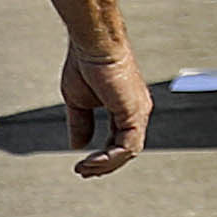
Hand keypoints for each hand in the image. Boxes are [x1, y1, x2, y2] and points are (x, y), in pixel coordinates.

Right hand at [61, 41, 153, 175]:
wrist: (92, 44)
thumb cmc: (86, 63)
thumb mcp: (79, 101)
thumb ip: (81, 124)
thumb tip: (78, 146)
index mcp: (125, 108)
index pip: (118, 141)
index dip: (102, 157)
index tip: (83, 166)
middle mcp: (136, 111)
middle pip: (125, 149)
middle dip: (104, 165)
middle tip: (84, 172)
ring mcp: (138, 112)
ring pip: (128, 151)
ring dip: (105, 164)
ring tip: (85, 169)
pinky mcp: (135, 112)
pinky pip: (128, 145)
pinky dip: (109, 158)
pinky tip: (92, 161)